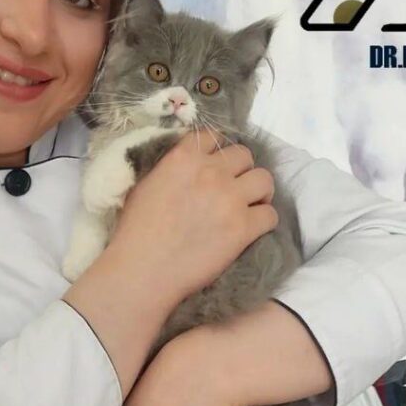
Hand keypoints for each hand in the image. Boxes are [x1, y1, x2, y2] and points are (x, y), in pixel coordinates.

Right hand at [106, 129, 277, 308]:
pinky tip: (251, 228)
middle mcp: (211, 172)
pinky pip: (270, 215)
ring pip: (264, 179)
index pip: (214, 136)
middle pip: (244, 155)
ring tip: (250, 204)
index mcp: (183, 158)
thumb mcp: (146, 184)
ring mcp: (230, 199)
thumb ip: (171, 168)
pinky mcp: (243, 228)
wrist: (144, 269)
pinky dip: (263, 220)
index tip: (217, 163)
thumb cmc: (135, 231)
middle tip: (233, 187)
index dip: (218, 149)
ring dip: (259, 190)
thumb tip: (188, 166)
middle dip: (241, 169)